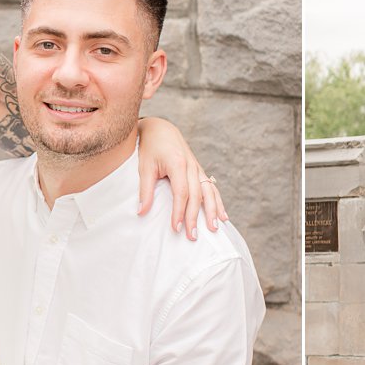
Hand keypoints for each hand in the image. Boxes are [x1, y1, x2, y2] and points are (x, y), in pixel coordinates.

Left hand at [135, 117, 227, 238]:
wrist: (161, 129)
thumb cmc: (151, 148)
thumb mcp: (144, 167)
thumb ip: (145, 190)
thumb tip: (141, 212)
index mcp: (178, 164)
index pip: (181, 192)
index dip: (179, 211)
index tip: (176, 228)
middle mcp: (191, 166)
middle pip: (197, 195)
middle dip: (195, 217)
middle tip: (192, 236)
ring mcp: (198, 168)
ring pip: (209, 191)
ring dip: (212, 211)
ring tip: (214, 228)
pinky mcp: (199, 170)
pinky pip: (212, 187)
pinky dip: (218, 202)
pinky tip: (223, 216)